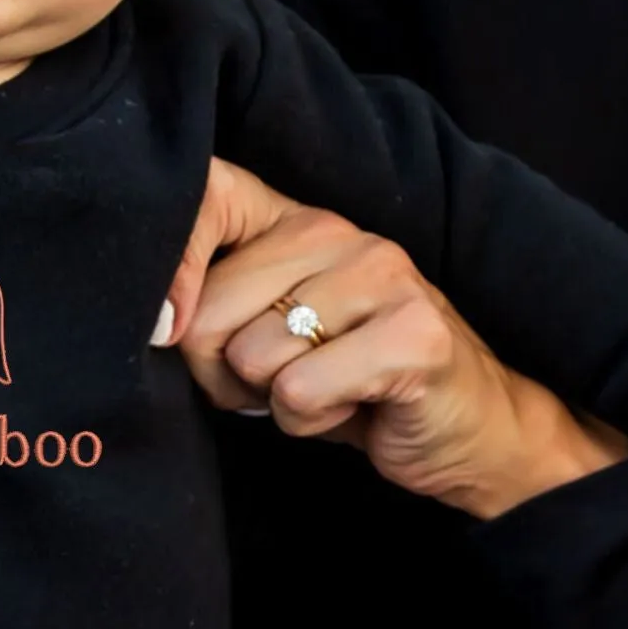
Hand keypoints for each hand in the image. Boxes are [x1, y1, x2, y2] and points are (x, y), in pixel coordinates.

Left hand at [165, 159, 627, 518]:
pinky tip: (356, 410)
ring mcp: (384, 277)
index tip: (167, 329)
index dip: (167, 270)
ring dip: (277, 402)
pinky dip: (311, 424)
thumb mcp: (276, 329)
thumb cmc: (357, 381)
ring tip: (329, 390)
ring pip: (253, 358)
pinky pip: (299, 393)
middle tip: (282, 383)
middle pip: (207, 313)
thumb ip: (216, 308)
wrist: (473, 430)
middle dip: (226, 375)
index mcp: (298, 222)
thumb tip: (154, 323)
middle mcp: (341, 232)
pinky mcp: (413, 334)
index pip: (207, 198)